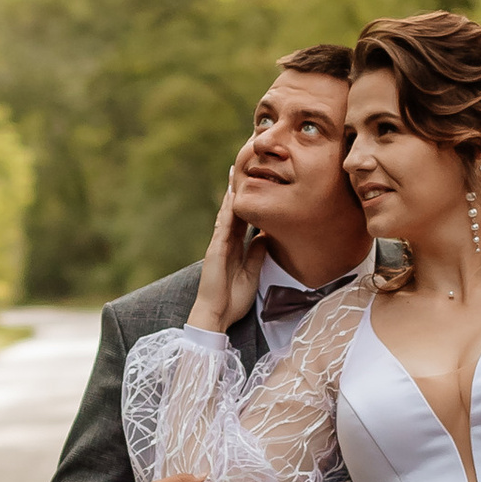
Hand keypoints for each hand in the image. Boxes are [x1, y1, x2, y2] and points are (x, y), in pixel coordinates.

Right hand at [187, 173, 265, 334]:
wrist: (217, 315)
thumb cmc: (233, 299)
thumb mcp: (253, 272)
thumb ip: (256, 254)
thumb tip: (265, 236)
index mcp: (234, 247)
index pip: (242, 218)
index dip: (247, 200)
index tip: (254, 182)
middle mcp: (225, 242)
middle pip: (232, 210)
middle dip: (237, 189)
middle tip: (241, 166)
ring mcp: (219, 244)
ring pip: (226, 213)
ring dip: (231, 193)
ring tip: (235, 172)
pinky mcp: (215, 250)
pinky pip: (223, 227)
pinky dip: (228, 211)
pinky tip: (232, 197)